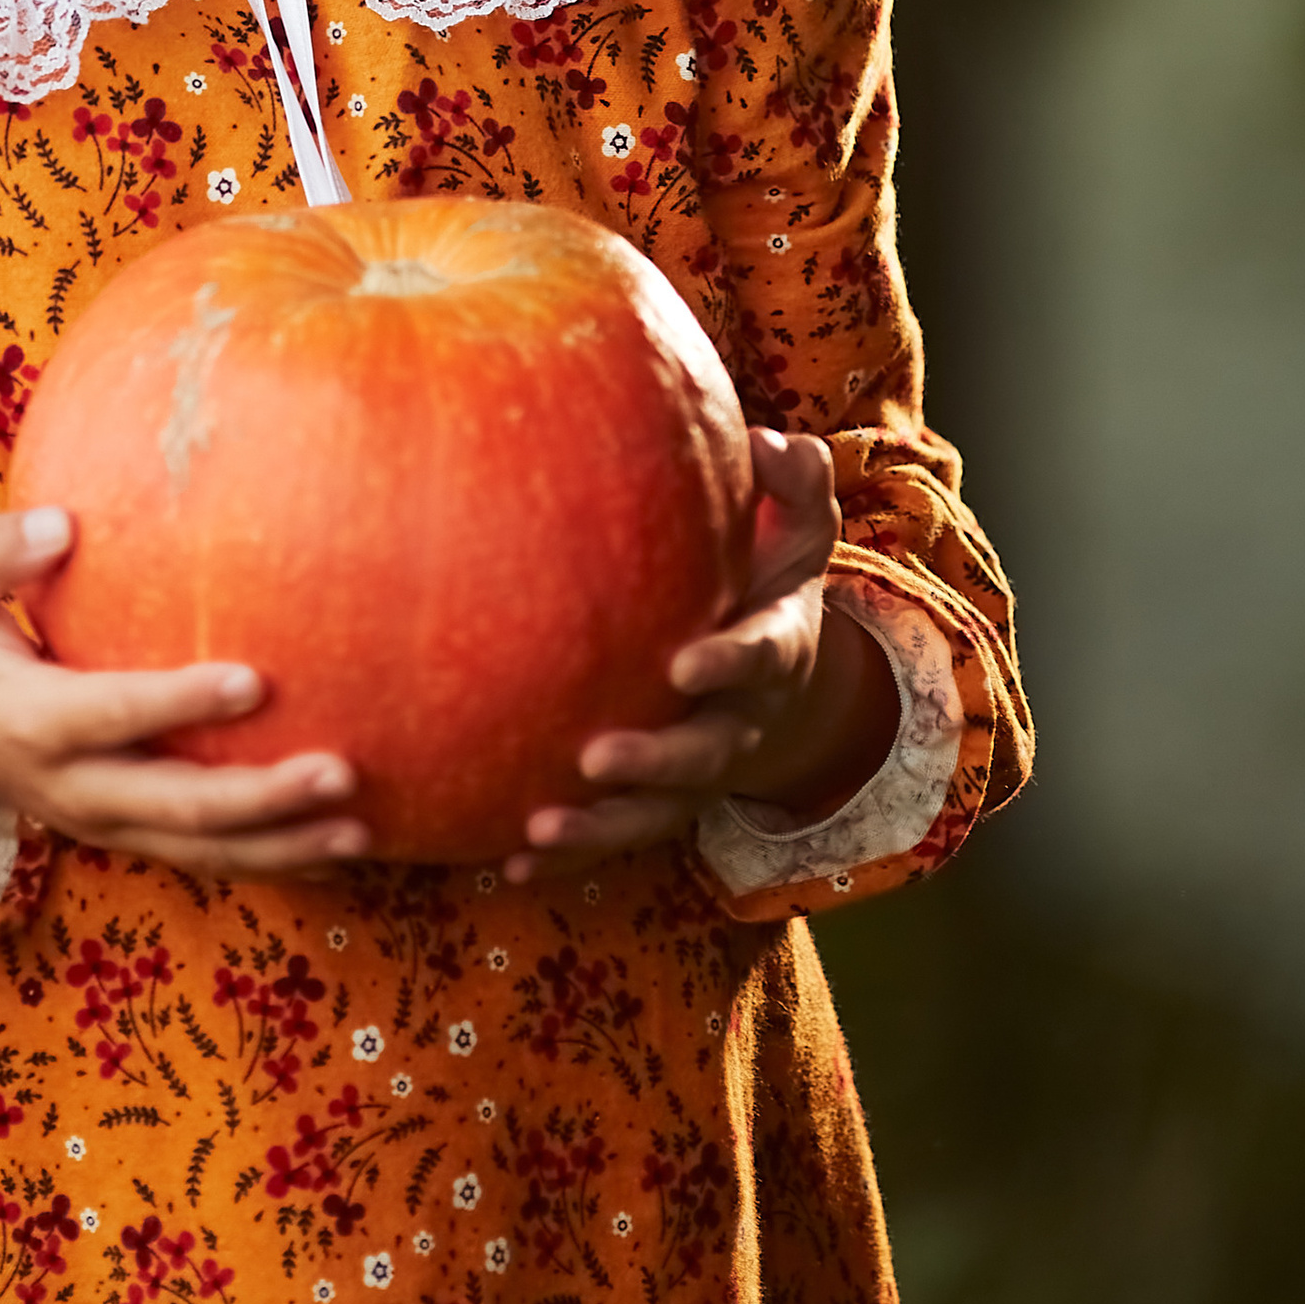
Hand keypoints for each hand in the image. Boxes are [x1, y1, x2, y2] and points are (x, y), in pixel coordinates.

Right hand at [0, 506, 369, 877]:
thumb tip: (63, 523)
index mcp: (29, 720)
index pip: (115, 713)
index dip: (181, 703)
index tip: (256, 679)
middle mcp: (68, 786)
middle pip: (173, 807)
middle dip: (260, 799)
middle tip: (342, 771)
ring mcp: (96, 821)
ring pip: (196, 849)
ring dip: (280, 846)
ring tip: (361, 830)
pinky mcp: (118, 833)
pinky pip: (196, 856)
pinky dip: (267, 860)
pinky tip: (337, 848)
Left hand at [501, 428, 895, 883]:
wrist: (775, 668)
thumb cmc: (767, 576)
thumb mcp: (797, 530)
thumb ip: (796, 485)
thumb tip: (774, 441)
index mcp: (769, 651)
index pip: (755, 660)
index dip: (726, 665)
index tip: (683, 664)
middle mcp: (736, 722)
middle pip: (700, 756)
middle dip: (652, 763)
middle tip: (595, 758)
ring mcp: (697, 773)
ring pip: (652, 813)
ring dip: (599, 827)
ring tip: (537, 828)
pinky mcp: (655, 801)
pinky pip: (612, 836)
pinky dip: (566, 856)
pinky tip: (507, 862)